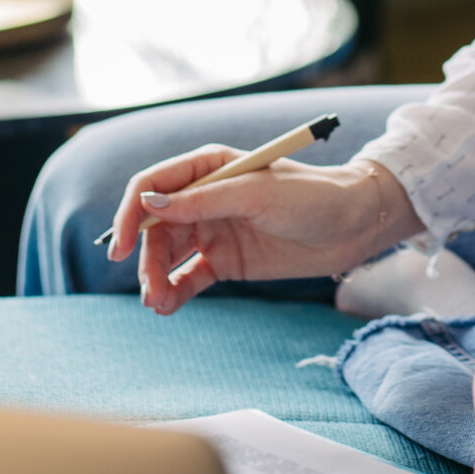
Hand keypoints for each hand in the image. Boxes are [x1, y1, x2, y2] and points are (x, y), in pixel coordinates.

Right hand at [101, 149, 422, 313]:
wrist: (353, 226)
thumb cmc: (311, 197)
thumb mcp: (256, 194)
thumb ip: (202, 199)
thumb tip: (148, 202)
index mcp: (207, 167)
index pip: (151, 185)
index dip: (130, 213)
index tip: (120, 246)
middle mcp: (203, 197)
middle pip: (155, 227)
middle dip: (146, 258)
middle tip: (149, 290)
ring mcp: (214, 230)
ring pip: (168, 255)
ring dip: (156, 279)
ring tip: (158, 304)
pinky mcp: (227, 261)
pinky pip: (189, 276)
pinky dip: (174, 291)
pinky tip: (167, 306)